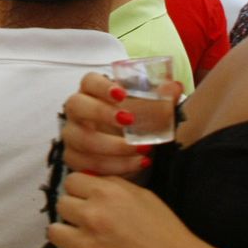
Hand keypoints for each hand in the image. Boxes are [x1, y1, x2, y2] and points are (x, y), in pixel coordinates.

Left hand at [47, 171, 202, 247]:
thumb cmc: (165, 230)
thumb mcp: (142, 194)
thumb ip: (112, 185)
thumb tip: (89, 182)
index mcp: (106, 193)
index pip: (71, 181)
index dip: (80, 192)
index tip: (89, 201)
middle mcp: (91, 215)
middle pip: (61, 205)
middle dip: (74, 213)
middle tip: (90, 224)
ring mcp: (86, 245)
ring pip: (53, 232)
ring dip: (66, 237)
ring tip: (83, 243)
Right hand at [59, 72, 178, 177]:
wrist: (128, 151)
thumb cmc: (136, 124)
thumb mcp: (150, 110)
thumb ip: (162, 98)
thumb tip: (174, 87)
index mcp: (93, 92)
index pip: (89, 81)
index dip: (101, 86)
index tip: (122, 94)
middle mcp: (77, 111)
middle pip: (75, 105)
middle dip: (101, 113)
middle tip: (129, 121)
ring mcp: (72, 135)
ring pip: (82, 139)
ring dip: (113, 146)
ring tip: (142, 149)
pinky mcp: (74, 158)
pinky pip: (87, 164)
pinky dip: (115, 166)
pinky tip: (137, 163)